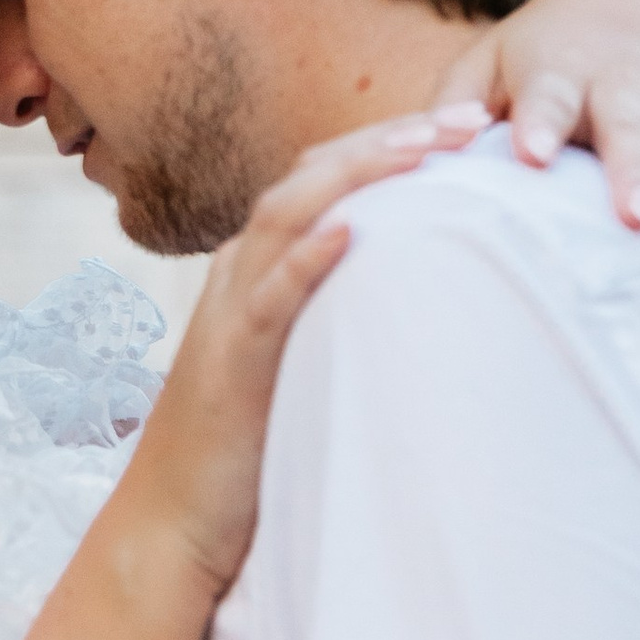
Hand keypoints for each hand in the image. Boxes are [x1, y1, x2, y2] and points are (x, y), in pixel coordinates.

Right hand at [115, 105, 486, 598]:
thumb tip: (421, 302)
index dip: (391, 143)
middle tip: (468, 116)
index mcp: (261, 270)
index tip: (466, 123)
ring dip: (355, 173)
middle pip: (312, 176)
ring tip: (420, 146)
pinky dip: (305, 258)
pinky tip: (348, 230)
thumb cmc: (245, 453)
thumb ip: (342, 321)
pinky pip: (266, 298)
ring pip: (287, 215)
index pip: (326, 180)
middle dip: (388, 138)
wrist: (172, 523)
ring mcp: (230, 313)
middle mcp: (242, 275)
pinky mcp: (229, 363)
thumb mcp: (303, 366)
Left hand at [445, 0, 639, 270]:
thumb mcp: (484, 64)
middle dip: (632, 172)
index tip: (530, 155)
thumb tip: (426, 147)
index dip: (539, 122)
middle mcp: (622, 84)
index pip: (546, 96)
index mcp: (557, 67)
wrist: (620, 2)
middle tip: (632, 217)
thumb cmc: (531, 56)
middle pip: (629, 129)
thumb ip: (453, 107)